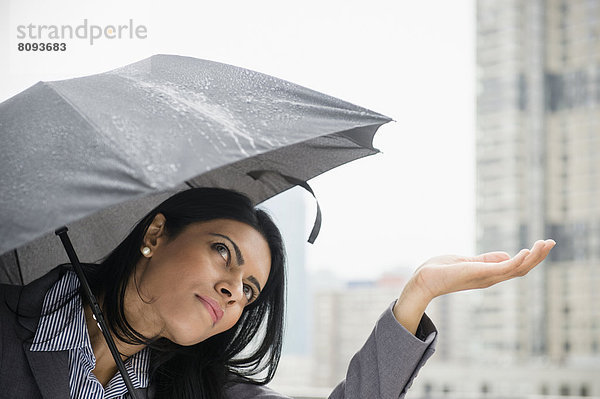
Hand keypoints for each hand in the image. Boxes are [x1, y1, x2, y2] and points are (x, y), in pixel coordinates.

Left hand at [393, 239, 555, 334]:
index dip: (529, 258)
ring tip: (546, 243)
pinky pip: (505, 268)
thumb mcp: (466, 261)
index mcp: (488, 274)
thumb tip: (506, 255)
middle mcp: (491, 278)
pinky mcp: (481, 273)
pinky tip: (528, 250)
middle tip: (551, 242)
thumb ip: (485, 259)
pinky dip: (518, 259)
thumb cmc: (441, 271)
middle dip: (538, 257)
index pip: (515, 267)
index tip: (541, 245)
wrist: (425, 279)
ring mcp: (487, 277)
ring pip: (518, 268)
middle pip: (521, 269)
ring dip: (534, 256)